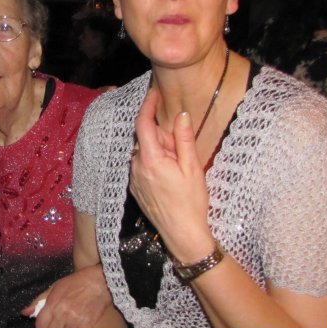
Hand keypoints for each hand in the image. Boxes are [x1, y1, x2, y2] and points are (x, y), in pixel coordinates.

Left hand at [20, 264, 110, 327]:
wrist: (99, 282)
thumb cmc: (75, 283)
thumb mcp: (53, 287)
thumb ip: (38, 301)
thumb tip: (24, 313)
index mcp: (53, 303)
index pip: (40, 326)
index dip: (42, 325)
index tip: (47, 321)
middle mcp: (63, 313)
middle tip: (58, 323)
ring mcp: (75, 321)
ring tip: (69, 323)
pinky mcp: (87, 326)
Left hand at [131, 89, 214, 262]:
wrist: (182, 234)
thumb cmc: (191, 203)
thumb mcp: (192, 168)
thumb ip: (184, 139)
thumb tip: (180, 115)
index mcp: (150, 159)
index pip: (143, 124)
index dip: (148, 105)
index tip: (154, 92)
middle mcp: (136, 167)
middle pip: (146, 138)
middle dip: (163, 136)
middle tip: (183, 149)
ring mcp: (134, 178)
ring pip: (145, 151)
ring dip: (160, 150)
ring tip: (179, 168)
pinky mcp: (135, 187)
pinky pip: (142, 165)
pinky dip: (155, 162)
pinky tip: (171, 176)